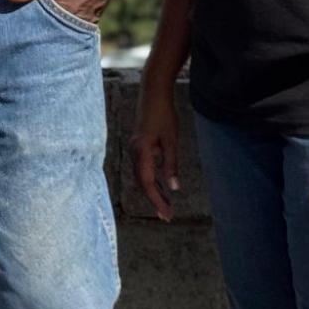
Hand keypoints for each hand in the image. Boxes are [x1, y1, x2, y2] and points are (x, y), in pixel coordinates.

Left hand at [0, 0, 133, 22]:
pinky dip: (60, 16)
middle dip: (37, 28)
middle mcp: (76, 23)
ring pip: (61, 25)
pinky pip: (71, 19)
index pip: (40, 29)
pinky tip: (52, 11)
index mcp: (65, 15)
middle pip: (51, 30)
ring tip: (32, 19)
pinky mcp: (90, 15)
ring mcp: (85, 20)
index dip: (26, 29)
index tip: (12, 29)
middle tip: (19, 27)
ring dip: (49, 21)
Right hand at [129, 80, 181, 221]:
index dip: (157, 201)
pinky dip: (151, 179)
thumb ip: (171, 164)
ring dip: (153, 191)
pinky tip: (161, 185)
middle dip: (155, 200)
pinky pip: (143, 168)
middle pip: (143, 183)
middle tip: (167, 216)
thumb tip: (174, 188)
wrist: (153, 92)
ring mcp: (134, 148)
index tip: (166, 215)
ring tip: (166, 205)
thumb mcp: (171, 140)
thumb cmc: (164, 114)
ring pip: (142, 176)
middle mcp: (134, 152)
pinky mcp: (138, 145)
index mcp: (142, 152)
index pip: (148, 184)